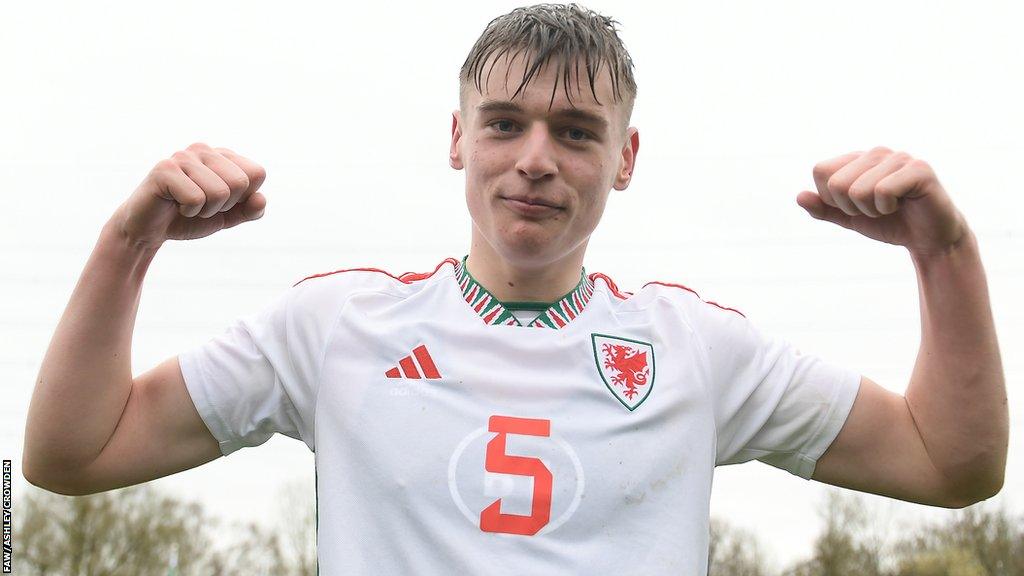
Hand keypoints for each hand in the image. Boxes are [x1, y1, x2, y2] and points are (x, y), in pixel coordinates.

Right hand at [113, 142, 266, 246]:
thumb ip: (250, 210)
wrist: (150, 230)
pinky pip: (197, 199)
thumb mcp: (228, 217)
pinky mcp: (165, 169)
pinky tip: (174, 205)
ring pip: (220, 193)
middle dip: (224, 205)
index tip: (221, 202)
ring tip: (187, 205)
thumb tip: (261, 199)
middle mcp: (204, 150)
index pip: (257, 173)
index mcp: (223, 156)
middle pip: (241, 182)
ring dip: (205, 210)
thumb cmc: (190, 218)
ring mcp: (183, 157)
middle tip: (202, 205)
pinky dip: (189, 211)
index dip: (244, 198)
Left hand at [796, 146, 966, 255]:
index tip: (856, 206)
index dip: (831, 199)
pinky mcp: (919, 169)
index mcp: (858, 159)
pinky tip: (904, 205)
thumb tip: (799, 196)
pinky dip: (888, 208)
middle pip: (835, 183)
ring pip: (857, 191)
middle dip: (851, 208)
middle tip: (876, 209)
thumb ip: (824, 209)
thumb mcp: (850, 219)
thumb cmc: (890, 224)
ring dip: (872, 210)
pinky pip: (882, 192)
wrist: (929, 239)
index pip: (820, 171)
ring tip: (892, 207)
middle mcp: (877, 153)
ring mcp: (899, 158)